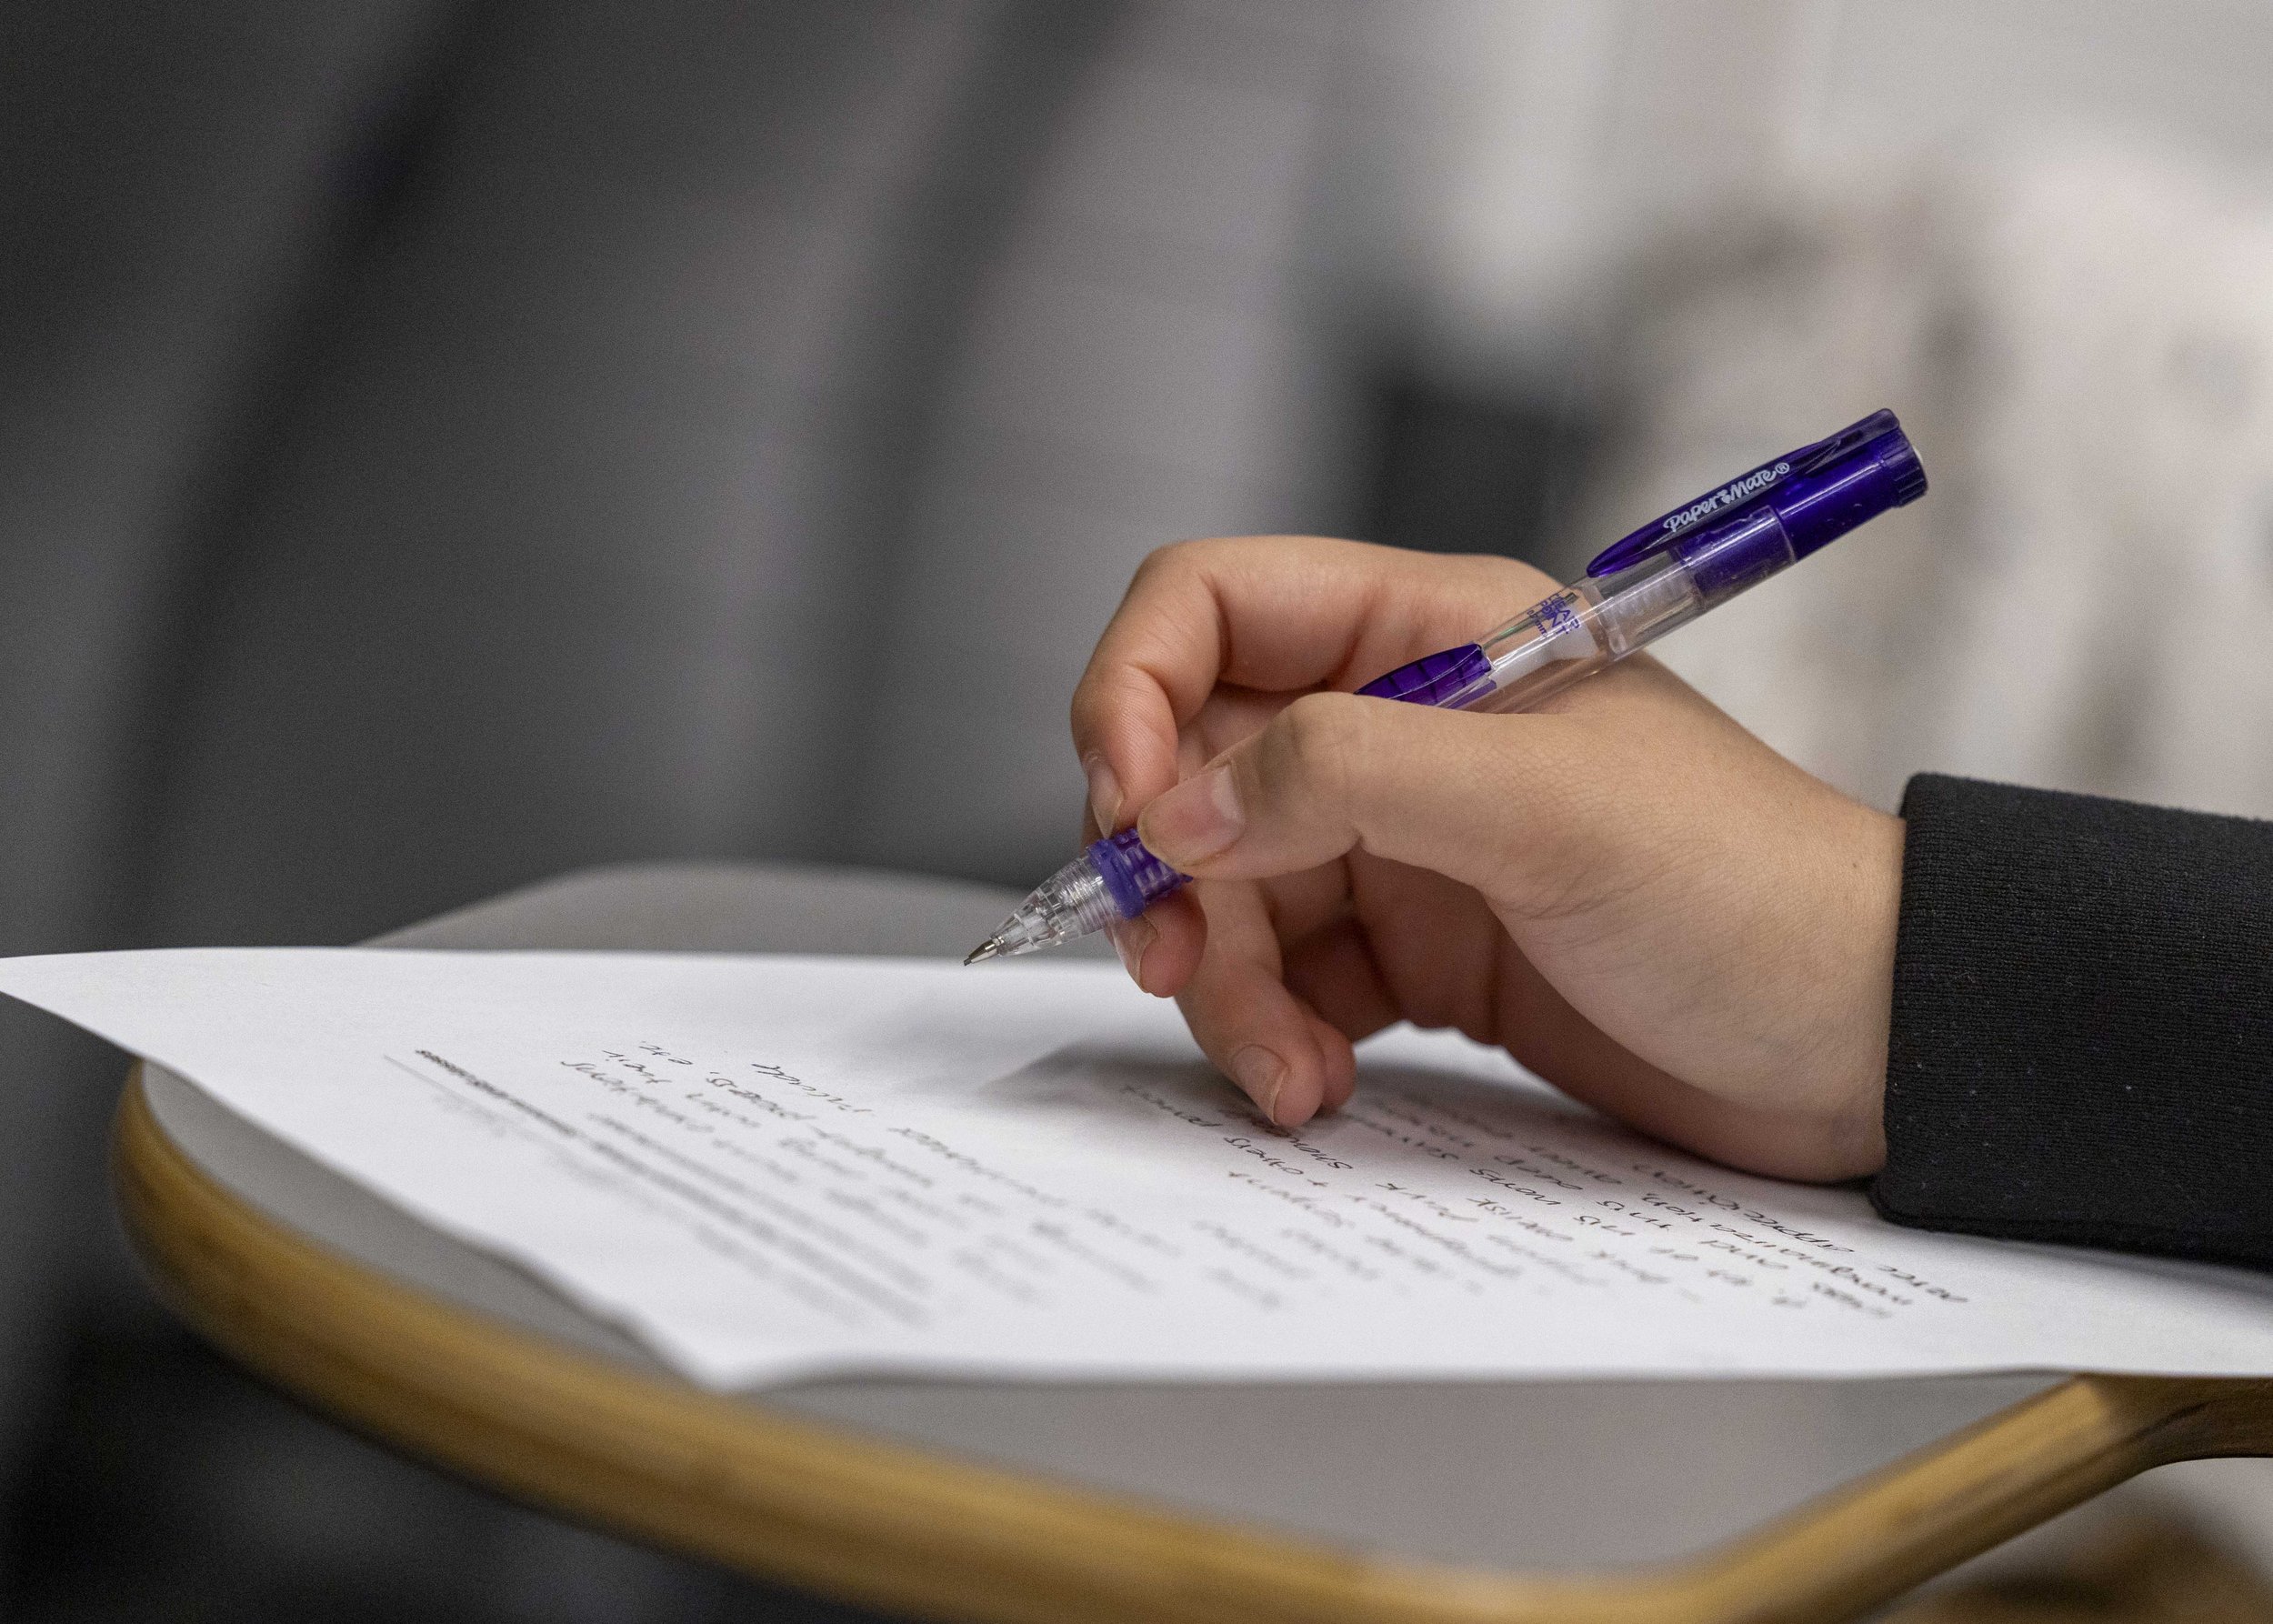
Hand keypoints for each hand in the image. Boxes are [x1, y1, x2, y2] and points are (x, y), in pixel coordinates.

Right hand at [1068, 536, 1901, 1182]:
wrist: (1864, 1047)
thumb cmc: (1751, 891)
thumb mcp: (1548, 812)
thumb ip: (1348, 777)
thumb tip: (1178, 806)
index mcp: (1433, 633)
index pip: (1211, 609)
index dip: (1133, 694)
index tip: (1127, 813)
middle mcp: (1399, 725)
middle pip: (1192, 772)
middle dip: (1169, 878)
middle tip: (1176, 968)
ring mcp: (1401, 843)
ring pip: (1225, 892)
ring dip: (1225, 986)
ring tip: (1288, 1072)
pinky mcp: (1413, 950)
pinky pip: (1281, 979)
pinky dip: (1275, 1035)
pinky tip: (1319, 1085)